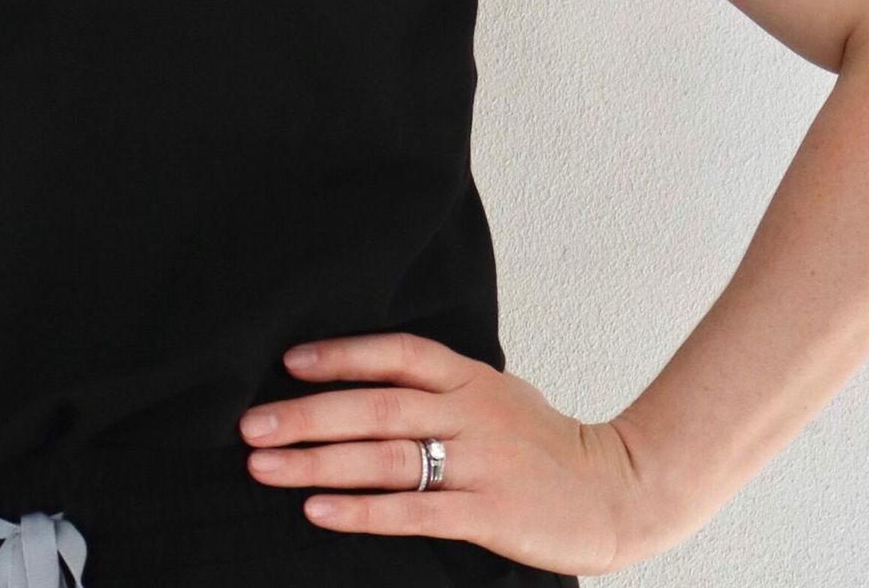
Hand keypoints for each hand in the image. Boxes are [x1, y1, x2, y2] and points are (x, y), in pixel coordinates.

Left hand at [237, 333, 652, 577]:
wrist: (617, 491)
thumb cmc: (544, 441)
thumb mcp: (495, 393)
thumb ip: (440, 383)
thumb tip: (369, 372)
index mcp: (467, 377)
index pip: (396, 354)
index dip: (341, 354)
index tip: (288, 362)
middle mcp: (468, 413)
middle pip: (375, 408)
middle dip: (306, 416)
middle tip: (250, 426)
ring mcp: (478, 463)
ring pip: (384, 459)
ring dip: (317, 463)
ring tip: (265, 469)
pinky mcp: (487, 514)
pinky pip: (412, 511)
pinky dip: (361, 510)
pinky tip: (320, 511)